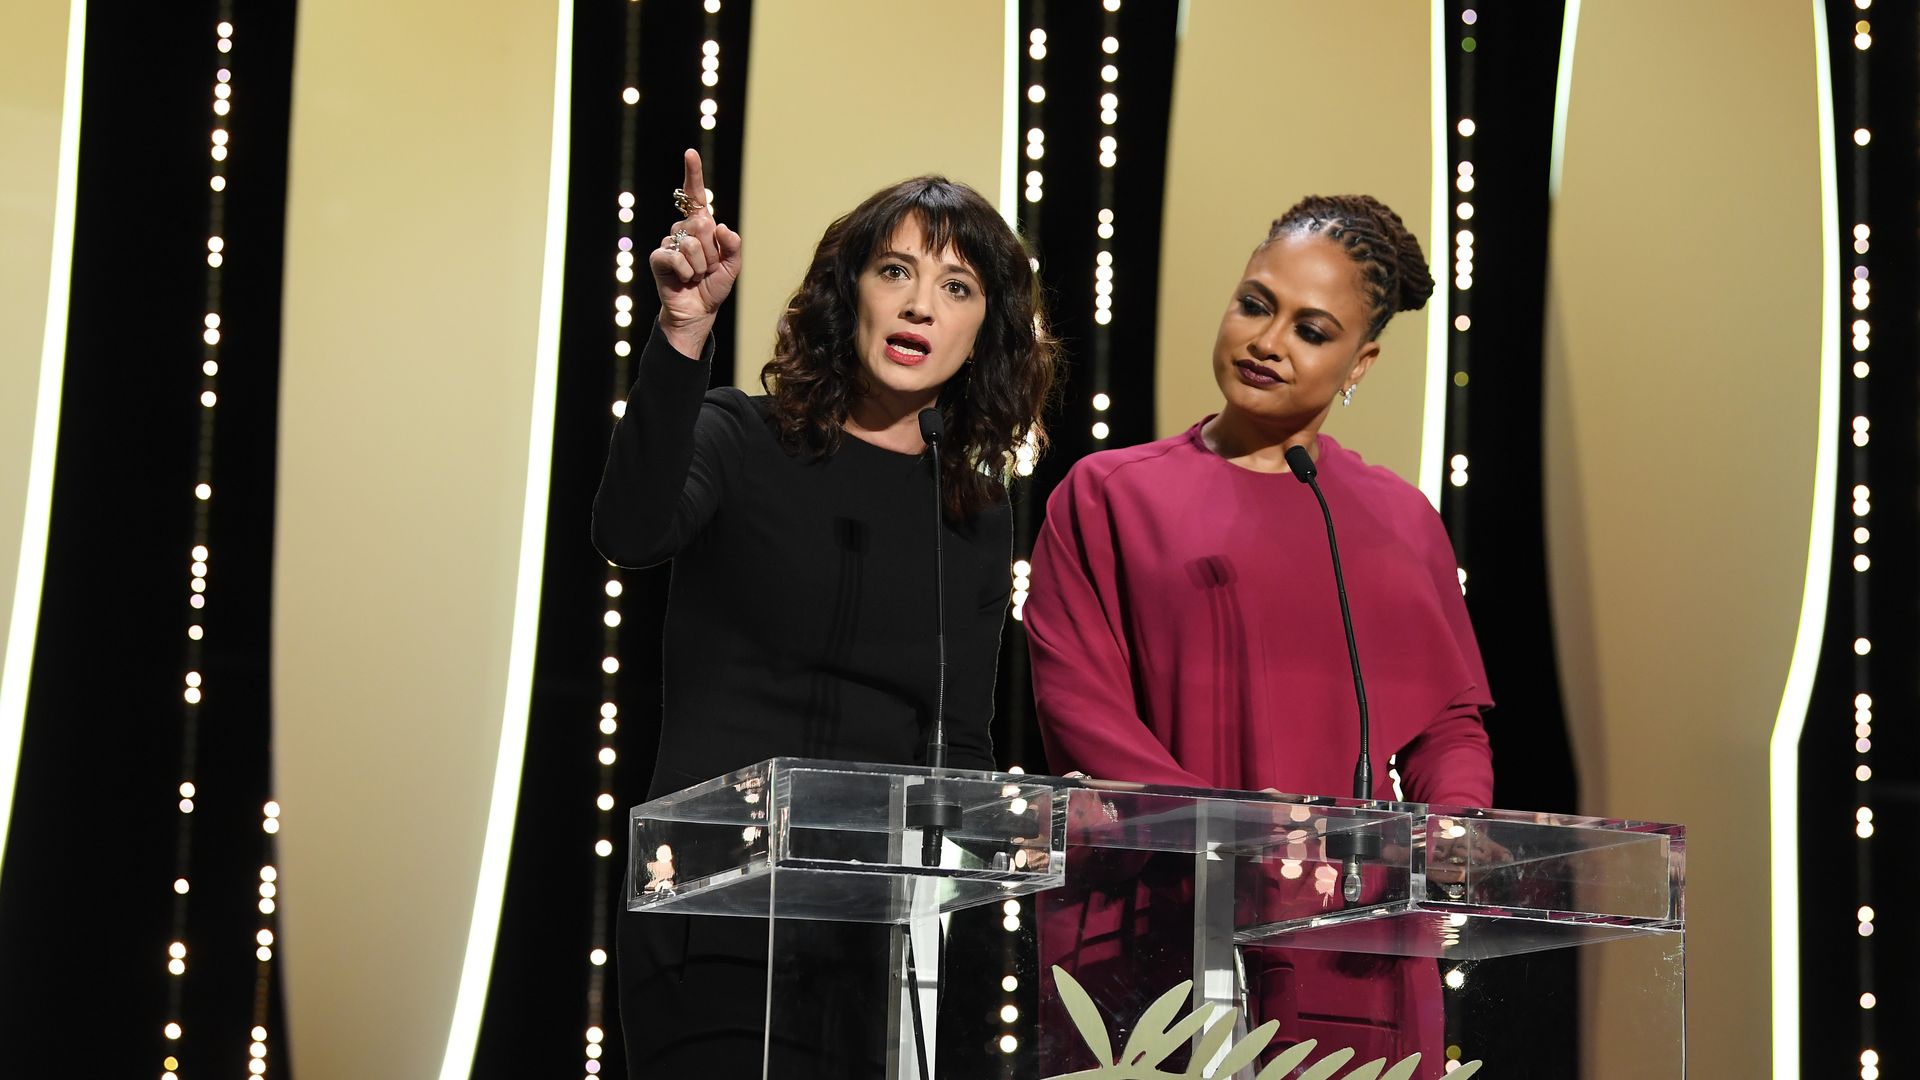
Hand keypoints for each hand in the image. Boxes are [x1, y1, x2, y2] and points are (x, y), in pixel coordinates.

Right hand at [649, 148, 742, 355]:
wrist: (698, 311)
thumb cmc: (713, 286)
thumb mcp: (733, 266)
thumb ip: (733, 246)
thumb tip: (722, 227)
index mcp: (701, 227)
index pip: (696, 197)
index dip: (693, 175)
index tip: (690, 153)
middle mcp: (684, 231)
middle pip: (702, 224)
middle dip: (713, 251)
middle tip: (709, 267)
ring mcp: (670, 243)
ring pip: (692, 244)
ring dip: (702, 265)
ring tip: (697, 275)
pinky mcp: (659, 258)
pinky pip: (677, 257)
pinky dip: (687, 272)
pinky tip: (684, 279)